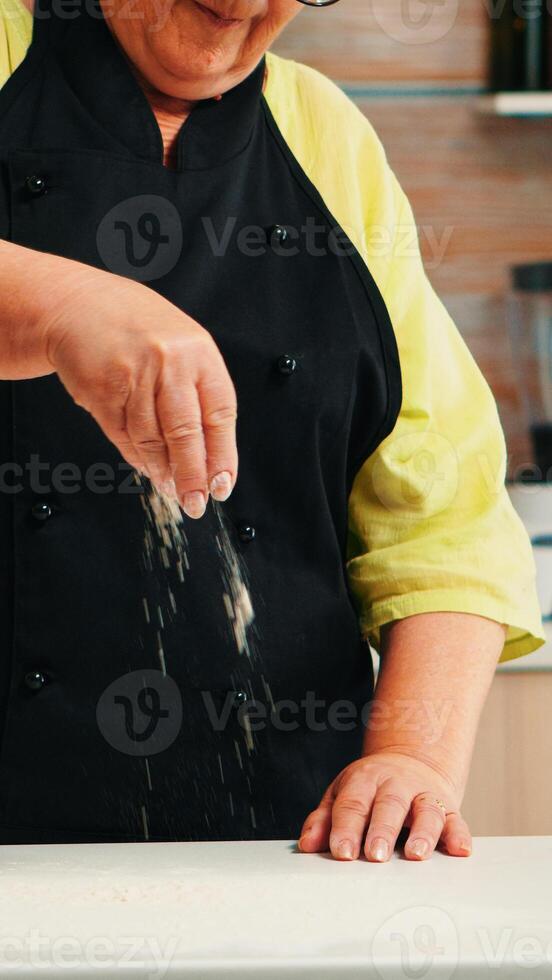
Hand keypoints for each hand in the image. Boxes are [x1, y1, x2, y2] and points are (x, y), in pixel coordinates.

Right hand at [41, 266, 236, 518]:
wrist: (79, 304)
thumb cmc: (138, 330)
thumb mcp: (181, 348)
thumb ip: (197, 395)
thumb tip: (209, 459)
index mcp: (200, 352)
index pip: (220, 413)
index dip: (223, 455)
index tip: (222, 484)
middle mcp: (170, 362)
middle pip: (186, 433)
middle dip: (193, 476)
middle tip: (196, 503)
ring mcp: (134, 375)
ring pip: (152, 440)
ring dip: (162, 471)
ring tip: (170, 489)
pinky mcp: (102, 390)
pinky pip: (124, 436)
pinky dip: (136, 458)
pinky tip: (146, 468)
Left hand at [298, 750, 471, 861]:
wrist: (411, 762)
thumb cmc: (371, 788)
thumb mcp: (343, 793)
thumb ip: (324, 819)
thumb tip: (307, 844)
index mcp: (365, 780)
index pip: (353, 804)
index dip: (346, 828)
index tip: (341, 852)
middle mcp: (396, 785)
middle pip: (389, 806)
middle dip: (382, 830)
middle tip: (374, 855)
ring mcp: (424, 794)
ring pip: (426, 810)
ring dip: (422, 833)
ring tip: (415, 854)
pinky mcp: (449, 808)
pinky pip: (456, 820)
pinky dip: (459, 835)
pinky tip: (460, 850)